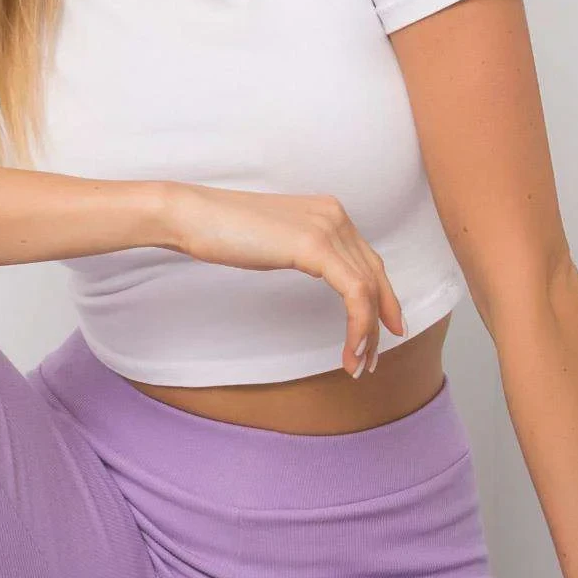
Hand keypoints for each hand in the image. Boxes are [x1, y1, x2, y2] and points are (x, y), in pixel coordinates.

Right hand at [160, 182, 405, 375]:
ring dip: (368, 333)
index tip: (384, 329)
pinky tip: (352, 348)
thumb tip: (318, 271)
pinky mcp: (315, 246)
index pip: (367, 260)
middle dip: (380, 320)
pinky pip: (353, 292)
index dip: (382, 297)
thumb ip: (303, 250)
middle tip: (373, 359)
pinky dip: (358, 324)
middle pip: (374, 275)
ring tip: (359, 364)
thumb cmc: (224, 230)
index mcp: (329, 213)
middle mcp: (336, 216)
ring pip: (367, 288)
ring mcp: (328, 228)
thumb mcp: (277, 241)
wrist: (194, 216)